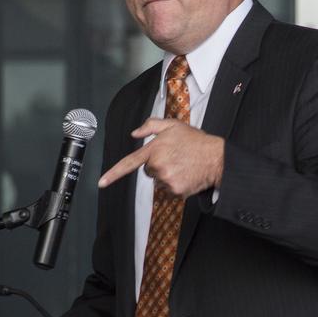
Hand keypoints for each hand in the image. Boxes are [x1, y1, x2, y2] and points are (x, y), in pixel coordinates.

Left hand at [98, 118, 223, 197]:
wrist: (216, 158)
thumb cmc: (195, 141)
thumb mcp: (173, 126)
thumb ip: (151, 125)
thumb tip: (135, 133)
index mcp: (154, 150)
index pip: (129, 163)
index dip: (113, 174)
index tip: (101, 183)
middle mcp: (158, 165)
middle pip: (148, 171)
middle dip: (157, 165)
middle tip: (175, 158)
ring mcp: (166, 179)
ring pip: (158, 181)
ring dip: (167, 175)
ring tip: (182, 165)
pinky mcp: (175, 191)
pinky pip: (168, 190)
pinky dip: (175, 184)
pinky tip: (186, 174)